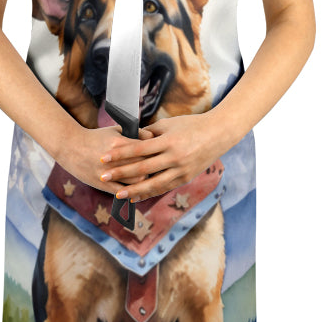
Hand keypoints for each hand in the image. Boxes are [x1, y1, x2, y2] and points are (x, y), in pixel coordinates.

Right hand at [55, 122, 151, 197]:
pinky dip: (132, 192)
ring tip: (148, 178)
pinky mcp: (102, 184)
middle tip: (159, 167)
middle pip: (144, 166)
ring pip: (137, 182)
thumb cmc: (96, 137)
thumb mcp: (115, 130)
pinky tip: (137, 191)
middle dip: (153, 167)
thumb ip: (135, 132)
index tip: (159, 153)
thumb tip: (153, 137)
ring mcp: (108, 173)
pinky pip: (122, 192)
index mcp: (118, 143)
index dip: (155, 152)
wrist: (70, 146)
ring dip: (144, 180)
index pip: (145, 150)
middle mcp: (114, 159)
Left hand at [96, 113, 232, 202]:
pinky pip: (164, 188)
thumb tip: (130, 138)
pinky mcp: (186, 178)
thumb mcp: (169, 124)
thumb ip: (150, 134)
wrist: (219, 133)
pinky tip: (136, 197)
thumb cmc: (191, 124)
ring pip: (153, 184)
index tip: (104, 158)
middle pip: (142, 168)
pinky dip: (149, 193)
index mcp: (168, 141)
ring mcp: (181, 170)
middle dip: (121, 173)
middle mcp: (174, 157)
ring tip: (118, 194)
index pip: (139, 149)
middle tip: (102, 176)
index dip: (120, 154)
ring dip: (134, 190)